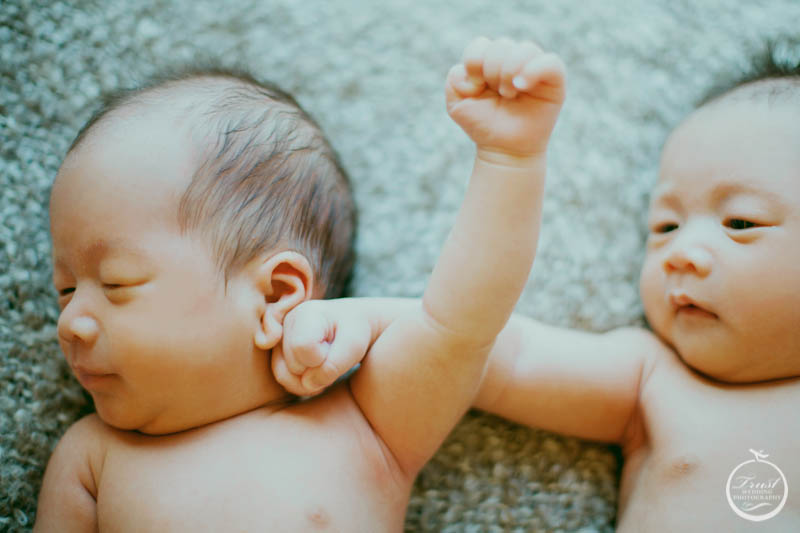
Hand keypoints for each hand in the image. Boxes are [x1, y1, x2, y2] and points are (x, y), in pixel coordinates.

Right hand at [271, 299, 371, 395]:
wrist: (351, 323)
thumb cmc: (354, 331)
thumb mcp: (354, 346)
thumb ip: (333, 366)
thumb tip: (307, 384)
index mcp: (305, 313)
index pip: (303, 348)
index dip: (322, 358)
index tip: (336, 348)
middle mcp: (285, 323)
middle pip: (294, 364)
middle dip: (316, 369)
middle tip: (333, 356)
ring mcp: (279, 337)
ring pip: (283, 374)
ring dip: (308, 380)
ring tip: (326, 366)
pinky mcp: (277, 351)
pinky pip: (282, 377)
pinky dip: (300, 383)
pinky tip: (317, 373)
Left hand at [445, 37, 565, 157]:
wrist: (504, 150)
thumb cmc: (483, 125)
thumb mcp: (457, 105)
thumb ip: (454, 80)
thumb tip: (469, 69)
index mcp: (490, 62)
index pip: (481, 45)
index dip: (473, 63)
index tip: (475, 88)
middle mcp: (513, 60)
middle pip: (501, 45)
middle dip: (492, 71)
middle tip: (497, 95)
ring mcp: (534, 68)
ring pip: (525, 49)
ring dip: (509, 72)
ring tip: (508, 94)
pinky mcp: (554, 80)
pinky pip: (551, 62)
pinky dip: (533, 71)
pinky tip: (521, 86)